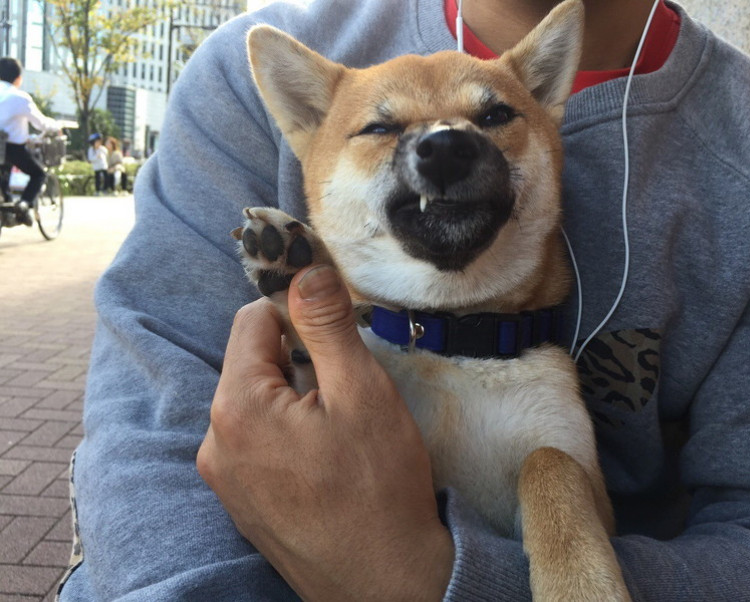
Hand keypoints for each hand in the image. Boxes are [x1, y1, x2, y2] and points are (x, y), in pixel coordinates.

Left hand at [197, 265, 453, 600]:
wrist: (384, 583)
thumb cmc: (377, 487)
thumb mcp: (361, 391)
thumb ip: (326, 323)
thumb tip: (306, 268)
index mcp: (236, 407)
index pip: (252, 321)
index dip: (297, 316)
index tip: (335, 335)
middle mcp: (214, 443)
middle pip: (251, 363)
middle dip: (297, 362)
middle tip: (346, 393)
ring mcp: (224, 479)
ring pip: (257, 403)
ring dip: (295, 400)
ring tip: (339, 433)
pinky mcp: (240, 503)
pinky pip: (257, 442)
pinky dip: (288, 434)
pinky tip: (325, 462)